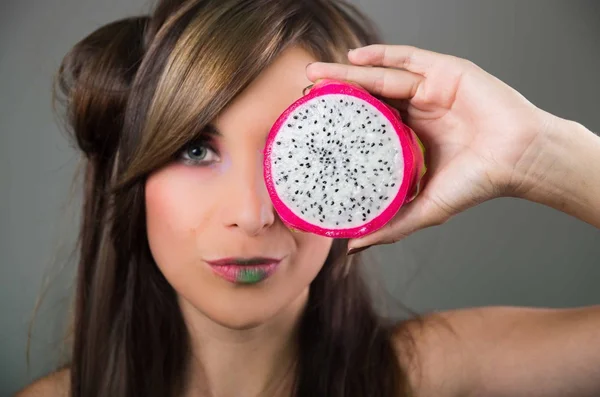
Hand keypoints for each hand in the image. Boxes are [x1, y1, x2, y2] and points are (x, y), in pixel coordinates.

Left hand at [306, 44, 553, 250]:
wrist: (519, 161)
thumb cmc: (478, 183)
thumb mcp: (424, 208)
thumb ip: (390, 224)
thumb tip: (352, 248)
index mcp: (412, 136)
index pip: (368, 122)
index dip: (340, 121)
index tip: (313, 123)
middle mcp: (418, 109)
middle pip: (369, 95)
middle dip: (336, 91)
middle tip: (305, 90)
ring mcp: (431, 89)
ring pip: (382, 76)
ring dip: (347, 72)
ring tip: (316, 73)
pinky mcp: (446, 71)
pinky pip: (408, 58)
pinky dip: (381, 54)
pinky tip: (353, 57)